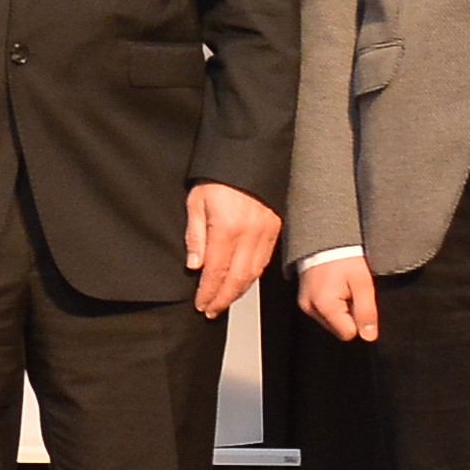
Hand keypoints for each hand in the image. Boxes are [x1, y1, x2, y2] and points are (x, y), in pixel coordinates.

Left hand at [183, 182, 280, 319]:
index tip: (200, 305)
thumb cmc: (217, 178)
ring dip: (237, 292)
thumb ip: (195, 236)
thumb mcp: (196, 203)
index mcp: (228, 228)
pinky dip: (252, 277)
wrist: (247, 158)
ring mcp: (266, 233)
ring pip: (253, 273)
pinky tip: (241, 284)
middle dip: (223, 298)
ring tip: (223, 302)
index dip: (208, 292)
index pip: (217, 271)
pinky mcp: (275, 230)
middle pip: (237, 278)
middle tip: (210, 311)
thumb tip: (195, 266)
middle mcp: (250, 234)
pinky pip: (263, 261)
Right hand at [296, 251, 377, 343]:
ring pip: (331, 322)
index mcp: (324, 306)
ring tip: (343, 288)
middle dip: (349, 316)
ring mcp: (304, 305)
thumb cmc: (345, 259)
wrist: (323, 239)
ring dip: (340, 311)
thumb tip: (369, 337)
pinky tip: (334, 289)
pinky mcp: (302, 300)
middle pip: (338, 329)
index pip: (348, 333)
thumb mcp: (362, 284)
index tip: (359, 300)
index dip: (359, 320)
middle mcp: (310, 309)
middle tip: (352, 293)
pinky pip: (322, 313)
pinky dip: (331, 306)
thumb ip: (366, 312)